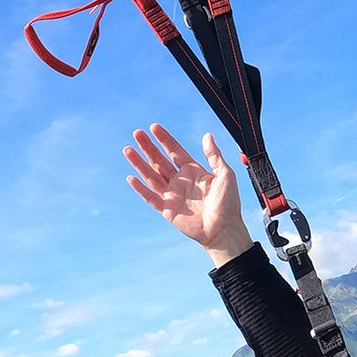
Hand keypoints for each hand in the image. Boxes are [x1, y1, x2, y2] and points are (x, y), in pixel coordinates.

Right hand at [124, 123, 251, 265]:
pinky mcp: (167, 209)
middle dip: (148, 147)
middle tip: (137, 133)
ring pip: (151, 176)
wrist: (224, 229)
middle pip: (159, 160)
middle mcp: (180, 181)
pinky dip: (140, 188)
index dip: (165, 139)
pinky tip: (131, 177)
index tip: (154, 127)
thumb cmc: (228, 203)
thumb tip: (207, 135)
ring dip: (139, 163)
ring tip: (128, 150)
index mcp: (193, 171)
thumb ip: (214, 156)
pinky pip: (150, 197)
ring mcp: (172, 195)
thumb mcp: (225, 175)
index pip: (175, 151)